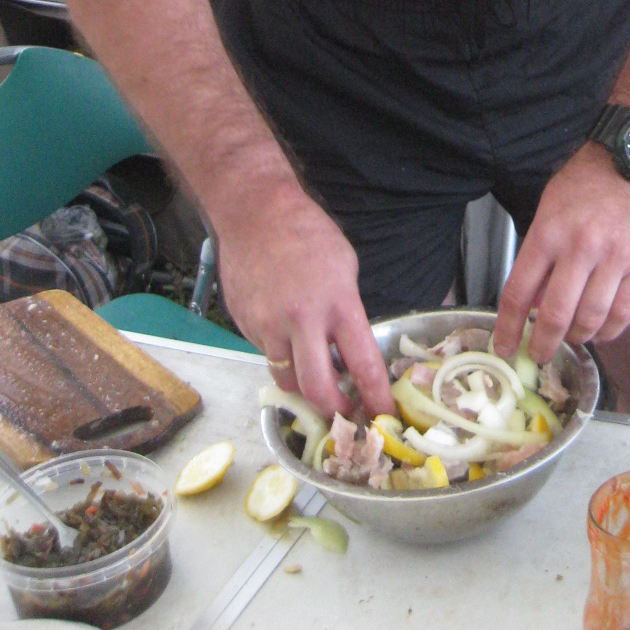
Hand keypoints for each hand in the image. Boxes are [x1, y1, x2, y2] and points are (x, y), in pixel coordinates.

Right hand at [212, 176, 394, 418]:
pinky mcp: (245, 325)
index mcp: (338, 303)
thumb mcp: (344, 266)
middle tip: (345, 412)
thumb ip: (347, 310)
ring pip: (287, 379)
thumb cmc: (306, 232)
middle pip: (317, 390)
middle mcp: (302, 320)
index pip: (363, 363)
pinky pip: (267, 354)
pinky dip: (281, 353)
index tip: (384, 416)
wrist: (255, 213)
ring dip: (303, 386)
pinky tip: (286, 332)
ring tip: (315, 375)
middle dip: (335, 410)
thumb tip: (348, 348)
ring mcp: (268, 326)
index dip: (376, 397)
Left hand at [493, 143, 629, 362]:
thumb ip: (541, 256)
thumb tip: (534, 305)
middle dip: (543, 343)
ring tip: (571, 338)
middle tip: (539, 354)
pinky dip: (609, 331)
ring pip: (591, 319)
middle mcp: (581, 246)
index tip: (504, 346)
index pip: (519, 291)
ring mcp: (616, 257)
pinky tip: (599, 331)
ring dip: (577, 338)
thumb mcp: (550, 208)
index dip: (508, 327)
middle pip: (556, 314)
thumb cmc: (588, 182)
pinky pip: (624, 313)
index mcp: (549, 231)